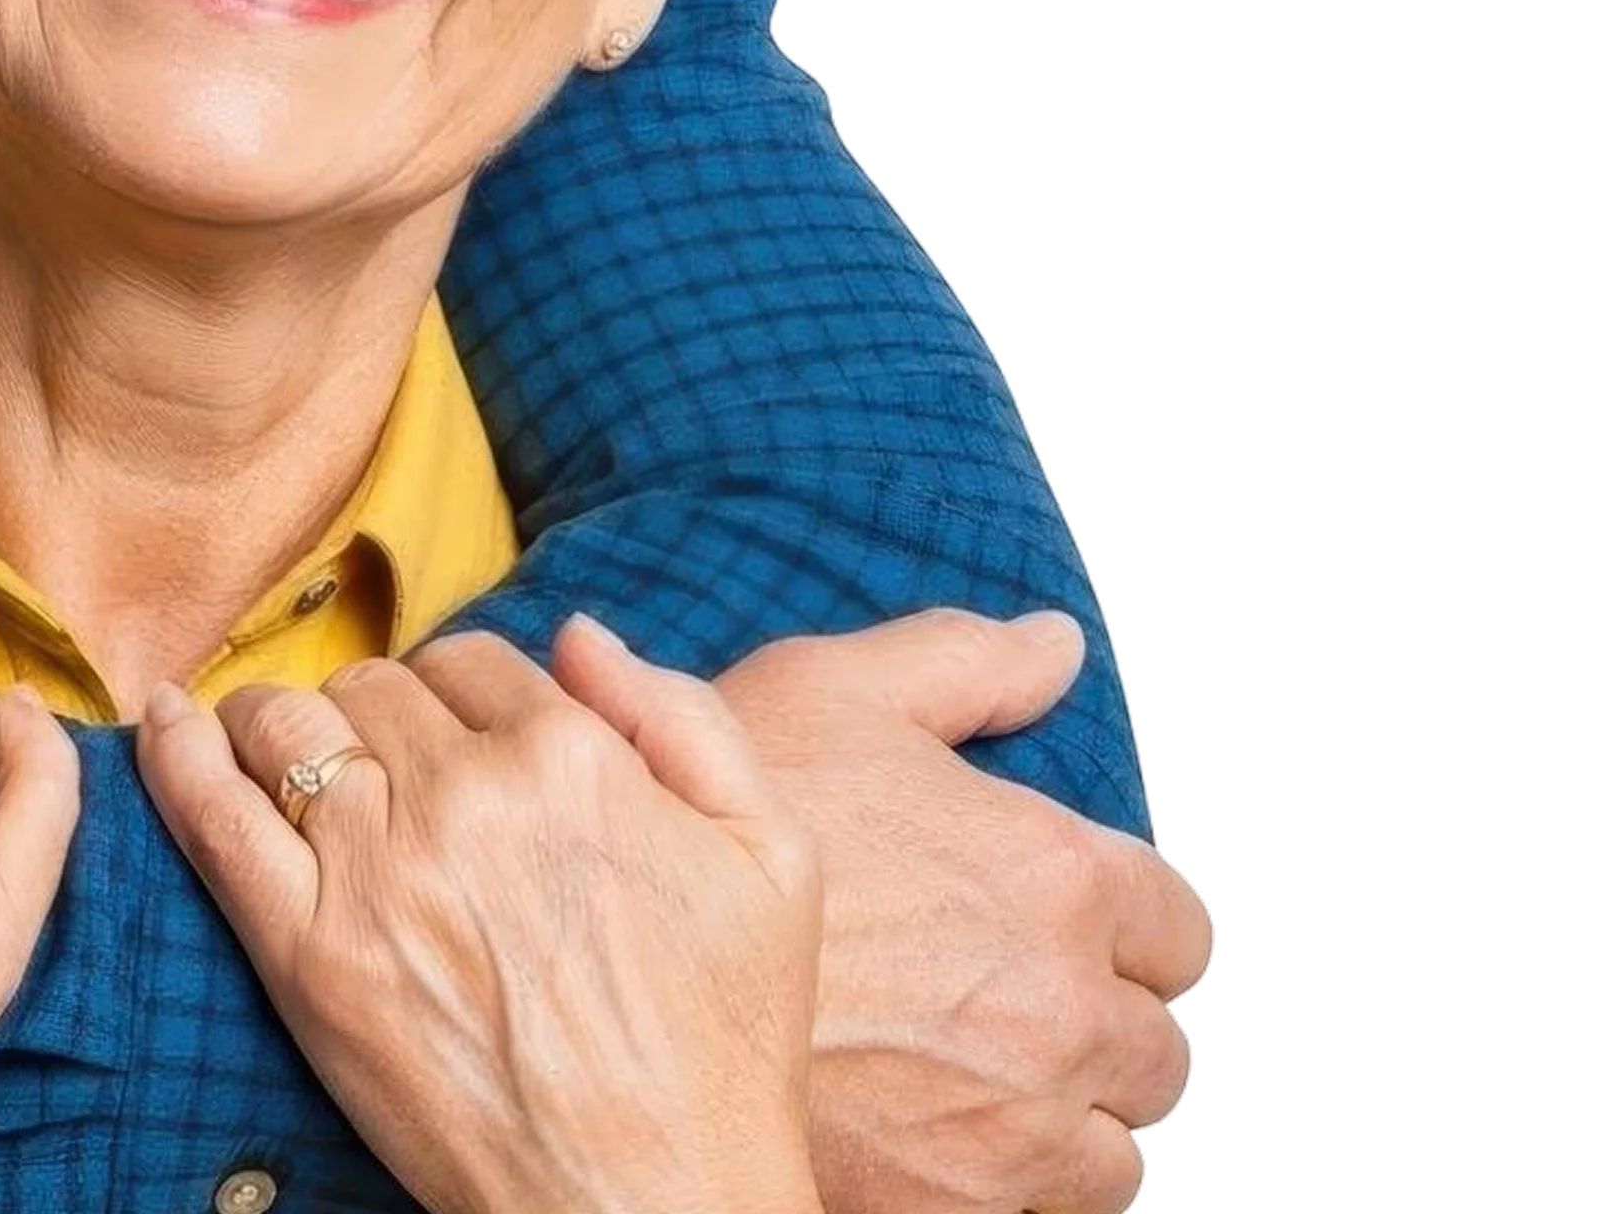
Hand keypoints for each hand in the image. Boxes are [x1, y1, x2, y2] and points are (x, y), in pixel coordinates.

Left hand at [141, 615, 824, 1213]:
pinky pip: (214, 814)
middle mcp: (466, 796)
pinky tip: (163, 723)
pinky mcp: (308, 954)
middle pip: (374, 688)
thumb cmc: (724, 1045)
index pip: (470, 660)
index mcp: (572, 757)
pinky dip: (177, 756)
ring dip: (277, 723)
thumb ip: (685, 717)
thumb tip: (576, 630)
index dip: (461, 700)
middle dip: (376, 716)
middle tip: (383, 775)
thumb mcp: (771, 858)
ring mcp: (377, 872)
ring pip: (288, 725)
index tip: (458, 748)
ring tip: (274, 748)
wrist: (656, 1209)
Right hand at [712, 610, 1212, 1213]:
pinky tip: (936, 1131)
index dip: (1131, 921)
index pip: (1178, 929)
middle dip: (1104, 1027)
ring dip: (1070, 1121)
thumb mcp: (831, 690)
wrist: (622, 967)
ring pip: (1114, 1158)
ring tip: (980, 1079)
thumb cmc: (721, 815)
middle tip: (1012, 1000)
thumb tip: (1058, 644)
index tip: (1073, 922)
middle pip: (1158, 1054)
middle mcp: (1061, 1011)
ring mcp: (1016, 1128)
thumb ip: (964, 663)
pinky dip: (1008, 1187)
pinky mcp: (957, 1211)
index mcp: (1055, 876)